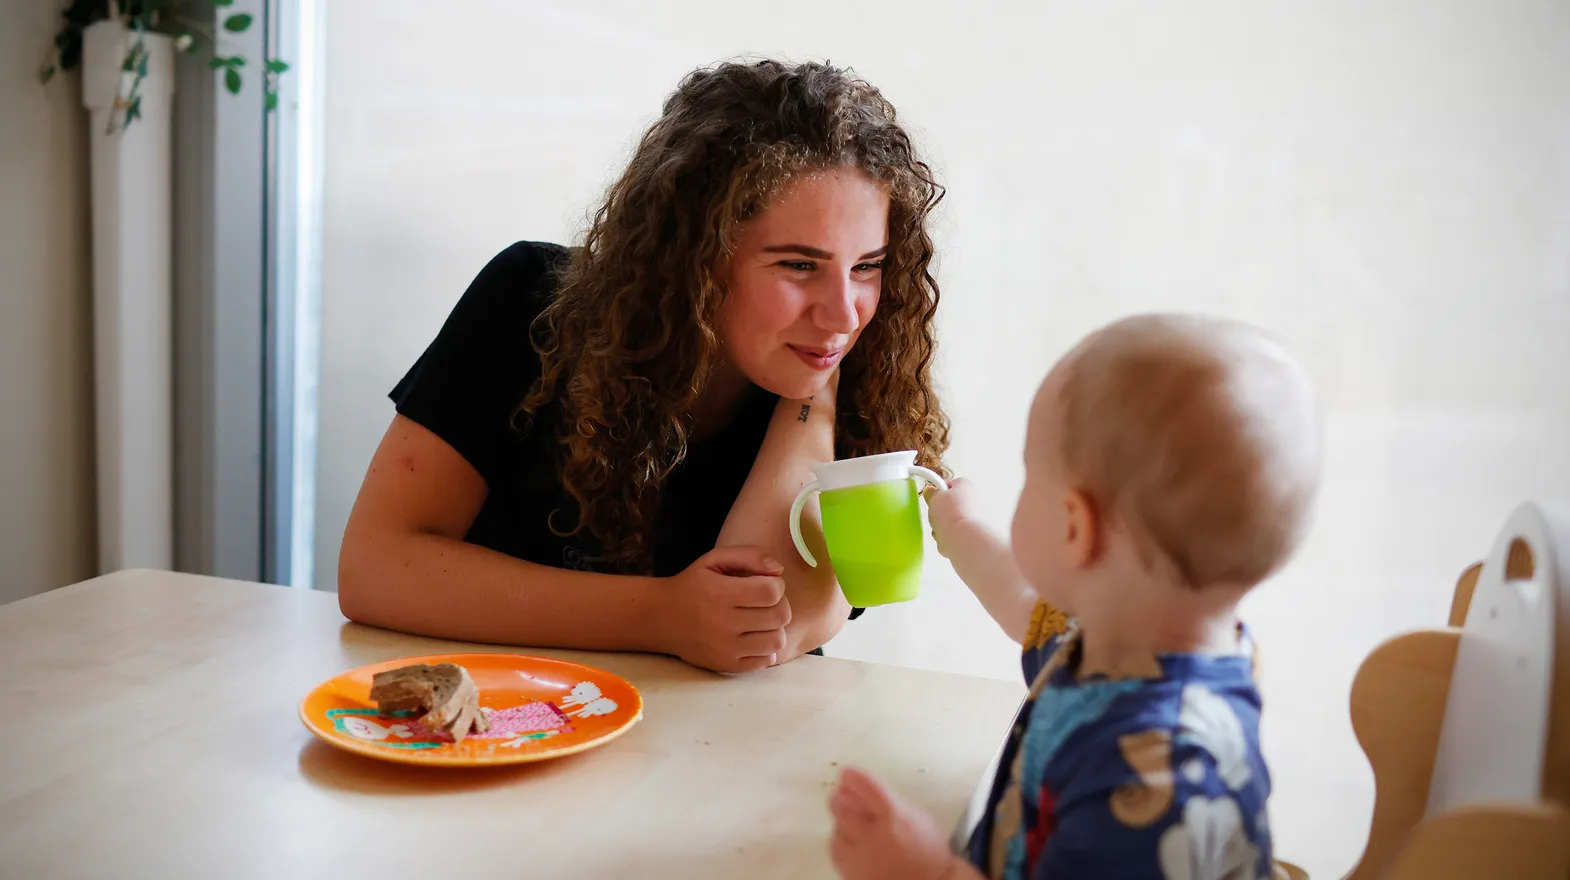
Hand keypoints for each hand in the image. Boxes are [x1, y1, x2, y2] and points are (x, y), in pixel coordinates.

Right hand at [660, 546, 791, 673]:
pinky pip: (766, 661)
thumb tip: (779, 571)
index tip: (765, 583)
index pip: (772, 592)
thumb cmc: (694, 585)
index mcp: (721, 594)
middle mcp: (724, 624)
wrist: (661, 618)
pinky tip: (752, 637)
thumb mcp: (715, 560)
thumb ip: (749, 555)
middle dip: (779, 604)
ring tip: (760, 620)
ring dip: (774, 628)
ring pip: (777, 641)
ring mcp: (726, 649)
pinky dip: (765, 648)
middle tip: (764, 602)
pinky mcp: (727, 666)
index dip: (776, 585)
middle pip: (780, 616)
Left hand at [829, 768, 961, 879]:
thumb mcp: (915, 817)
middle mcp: (873, 836)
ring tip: (854, 822)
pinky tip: (851, 840)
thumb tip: (864, 790)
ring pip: (836, 829)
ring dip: (842, 821)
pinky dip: (841, 841)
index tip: (847, 774)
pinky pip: (836, 850)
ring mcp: (859, 856)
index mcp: (894, 817)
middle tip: (841, 795)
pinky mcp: (851, 871)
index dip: (854, 778)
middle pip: (841, 808)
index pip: (866, 788)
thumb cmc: (926, 850)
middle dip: (839, 798)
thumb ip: (889, 802)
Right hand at [924, 476, 982, 559]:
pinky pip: (955, 534)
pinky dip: (948, 537)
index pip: (951, 484)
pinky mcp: (973, 534)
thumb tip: (931, 491)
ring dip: (942, 526)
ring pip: (951, 521)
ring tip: (940, 529)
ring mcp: (975, 518)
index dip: (940, 491)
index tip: (933, 497)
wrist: (964, 539)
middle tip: (935, 515)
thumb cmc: (950, 513)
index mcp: (965, 486)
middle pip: (950, 505)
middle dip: (940, 512)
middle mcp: (974, 499)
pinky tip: (946, 539)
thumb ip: (931, 494)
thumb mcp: (934, 498)